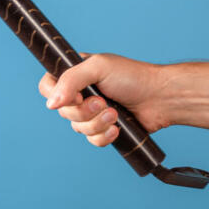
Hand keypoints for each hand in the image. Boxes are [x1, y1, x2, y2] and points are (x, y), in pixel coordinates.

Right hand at [37, 53, 170, 146]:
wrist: (161, 98)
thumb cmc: (132, 77)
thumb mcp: (98, 68)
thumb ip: (70, 81)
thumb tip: (51, 103)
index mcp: (75, 74)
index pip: (47, 87)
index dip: (57, 96)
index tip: (77, 96)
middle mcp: (80, 93)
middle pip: (63, 112)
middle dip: (85, 111)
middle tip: (103, 102)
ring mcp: (92, 113)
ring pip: (78, 128)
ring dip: (97, 123)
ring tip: (115, 114)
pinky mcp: (104, 129)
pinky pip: (92, 140)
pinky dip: (104, 136)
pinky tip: (118, 128)